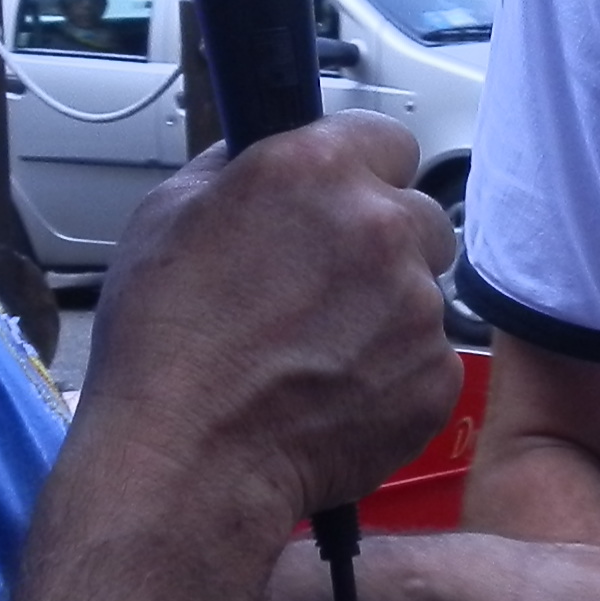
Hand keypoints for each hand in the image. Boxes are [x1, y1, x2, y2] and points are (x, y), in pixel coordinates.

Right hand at [76, 116, 458, 522]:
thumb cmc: (163, 348)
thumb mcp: (166, 217)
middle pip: (420, 216)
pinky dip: (391, 377)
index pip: (388, 138)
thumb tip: (258, 153)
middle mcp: (380, 226)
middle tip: (323, 290)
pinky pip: (427, 362)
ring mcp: (417, 305)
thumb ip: (234, 169)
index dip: (362, 172)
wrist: (188, 462)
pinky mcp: (435, 376)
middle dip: (383, 245)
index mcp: (316, 170)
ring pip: (423, 294)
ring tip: (315, 354)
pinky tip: (332, 395)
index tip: (342, 202)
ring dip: (386, 314)